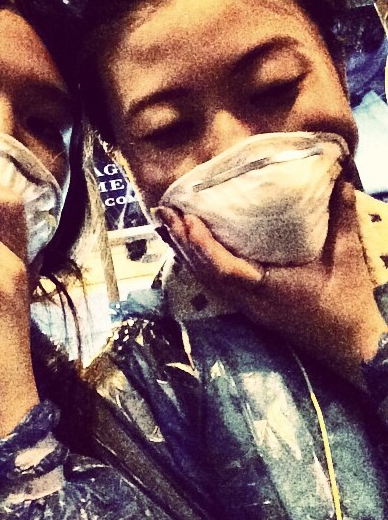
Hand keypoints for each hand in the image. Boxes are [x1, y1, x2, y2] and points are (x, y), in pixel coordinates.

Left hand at [157, 178, 386, 382]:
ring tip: (168, 225)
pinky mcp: (253, 310)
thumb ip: (341, 214)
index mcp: (269, 290)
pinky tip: (191, 248)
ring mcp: (250, 309)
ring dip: (186, 252)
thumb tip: (340, 173)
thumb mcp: (347, 256)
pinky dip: (200, 264)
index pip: (224, 269)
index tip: (185, 220)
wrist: (354, 346)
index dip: (202, 245)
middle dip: (183, 242)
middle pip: (205, 273)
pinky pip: (217, 286)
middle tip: (164, 211)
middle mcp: (251, 302)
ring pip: (207, 281)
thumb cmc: (349, 303)